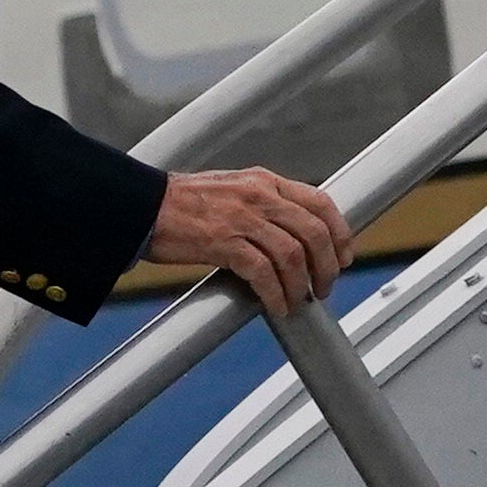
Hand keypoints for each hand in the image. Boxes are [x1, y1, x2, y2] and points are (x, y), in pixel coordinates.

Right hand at [147, 165, 348, 317]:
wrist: (142, 206)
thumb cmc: (185, 203)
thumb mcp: (234, 190)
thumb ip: (265, 203)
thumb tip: (294, 232)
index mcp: (266, 181)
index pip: (320, 202)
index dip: (340, 232)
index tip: (344, 256)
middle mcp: (260, 195)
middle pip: (313, 232)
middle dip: (327, 265)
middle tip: (324, 287)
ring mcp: (242, 218)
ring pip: (292, 254)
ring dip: (301, 284)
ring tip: (298, 301)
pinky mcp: (223, 243)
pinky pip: (263, 273)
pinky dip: (275, 293)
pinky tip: (275, 306)